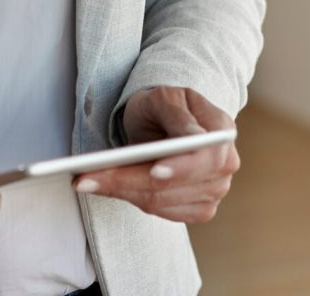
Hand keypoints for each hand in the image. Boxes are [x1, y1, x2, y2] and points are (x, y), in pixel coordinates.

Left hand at [71, 86, 238, 223]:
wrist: (164, 120)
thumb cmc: (163, 105)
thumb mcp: (164, 96)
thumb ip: (177, 113)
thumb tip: (192, 136)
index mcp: (221, 131)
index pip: (204, 156)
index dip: (179, 167)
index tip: (152, 170)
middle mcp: (224, 165)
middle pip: (175, 184)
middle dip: (128, 180)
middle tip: (87, 176)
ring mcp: (214, 191)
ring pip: (162, 201)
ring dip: (121, 191)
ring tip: (85, 180)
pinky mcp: (199, 209)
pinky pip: (161, 212)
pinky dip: (129, 198)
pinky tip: (105, 187)